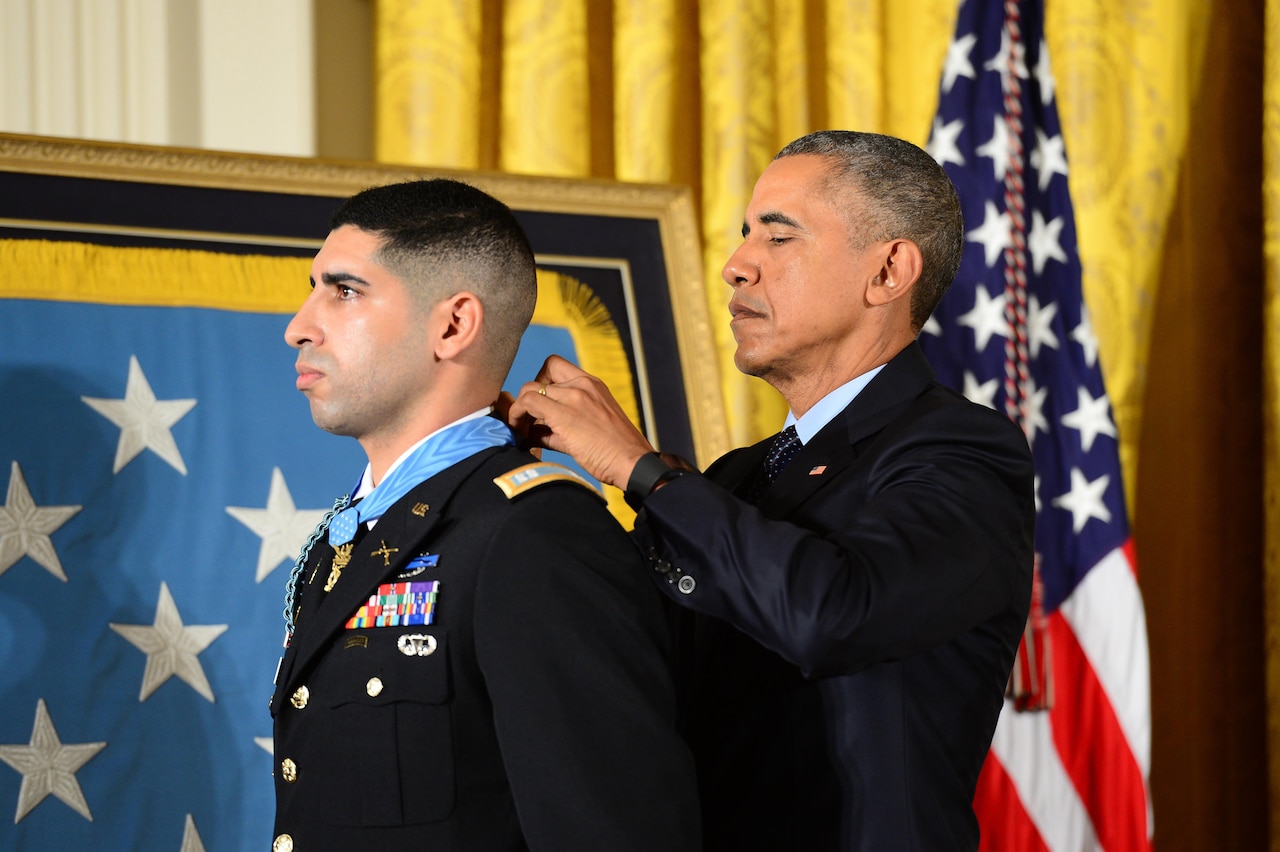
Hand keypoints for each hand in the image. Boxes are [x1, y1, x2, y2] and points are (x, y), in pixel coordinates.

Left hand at [505, 355, 654, 487]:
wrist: (633, 463)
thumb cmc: (615, 452)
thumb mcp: (590, 427)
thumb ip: (561, 426)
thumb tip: (532, 433)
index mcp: (592, 384)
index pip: (556, 366)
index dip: (542, 383)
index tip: (540, 406)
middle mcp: (583, 384)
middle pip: (541, 374)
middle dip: (530, 394)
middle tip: (528, 418)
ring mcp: (573, 396)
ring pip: (529, 389)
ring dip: (520, 409)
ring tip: (522, 431)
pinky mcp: (563, 413)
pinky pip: (527, 403)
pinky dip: (517, 417)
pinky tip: (521, 436)